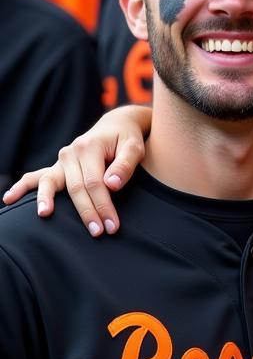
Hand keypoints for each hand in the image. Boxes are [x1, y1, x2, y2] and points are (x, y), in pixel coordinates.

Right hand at [2, 105, 150, 235]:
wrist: (116, 125)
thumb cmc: (128, 138)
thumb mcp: (135, 147)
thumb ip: (125, 164)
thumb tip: (110, 184)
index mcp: (89, 146)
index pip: (95, 182)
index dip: (103, 205)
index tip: (112, 225)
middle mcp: (71, 152)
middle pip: (75, 187)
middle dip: (87, 212)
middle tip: (98, 232)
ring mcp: (61, 159)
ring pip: (50, 182)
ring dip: (46, 200)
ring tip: (44, 215)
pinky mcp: (58, 166)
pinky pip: (37, 177)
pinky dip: (23, 187)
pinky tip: (10, 199)